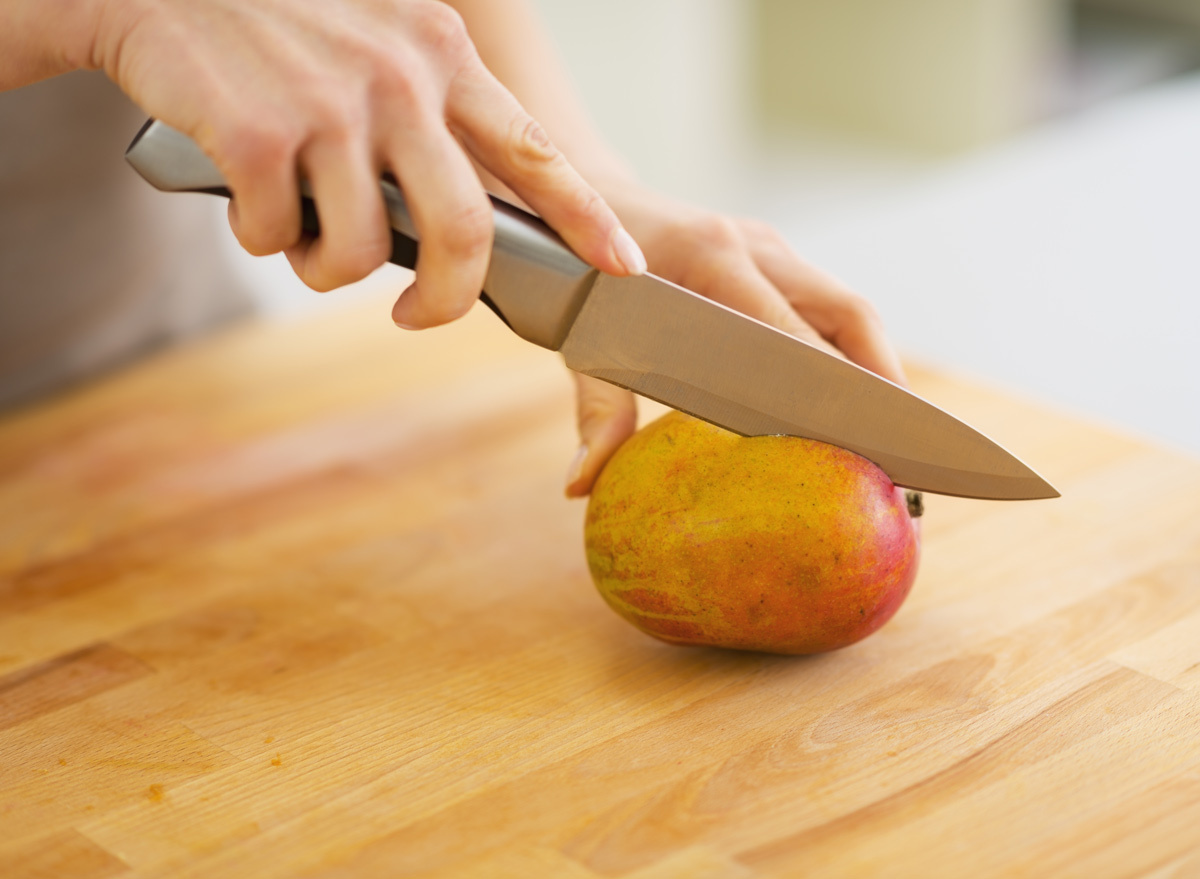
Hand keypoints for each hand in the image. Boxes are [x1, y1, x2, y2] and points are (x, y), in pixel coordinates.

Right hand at [84, 0, 644, 320]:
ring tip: (299, 235)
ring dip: (324, 268)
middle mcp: (400, 79)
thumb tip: (458, 217)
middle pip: (462, 231)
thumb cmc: (277, 25)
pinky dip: (260, 240)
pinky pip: (277, 238)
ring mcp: (331, 106)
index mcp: (441, 57)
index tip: (623, 266)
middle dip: (444, 299)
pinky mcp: (259, 133)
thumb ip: (430, 109)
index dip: (586, 219)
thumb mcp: (379, 38)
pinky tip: (246, 199)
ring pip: (359, 252)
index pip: (533, 150)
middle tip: (416, 315)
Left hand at [564, 181, 907, 496]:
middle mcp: (754, 246)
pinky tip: (860, 404)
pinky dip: (853, 354)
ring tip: (896, 438)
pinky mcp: (773, 259)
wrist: (581, 201)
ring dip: (878, 369)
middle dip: (884, 382)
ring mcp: (769, 248)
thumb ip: (596, 410)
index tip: (866, 440)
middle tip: (905, 450)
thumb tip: (584, 483)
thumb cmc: (580, 273)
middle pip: (850, 314)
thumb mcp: (582, 340)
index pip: (794, 331)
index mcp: (711, 258)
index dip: (835, 387)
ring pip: (849, 309)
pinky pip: (829, 308)